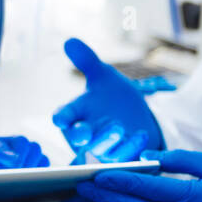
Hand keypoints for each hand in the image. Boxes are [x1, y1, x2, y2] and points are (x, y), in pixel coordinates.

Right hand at [52, 38, 163, 162]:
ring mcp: (103, 150)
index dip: (62, 117)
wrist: (138, 118)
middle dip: (82, 136)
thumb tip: (69, 40)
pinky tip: (141, 136)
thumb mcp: (104, 76)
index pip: (64, 116)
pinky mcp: (121, 161)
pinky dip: (132, 149)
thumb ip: (87, 60)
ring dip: (108, 142)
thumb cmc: (113, 97)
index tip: (60, 118)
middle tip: (85, 132)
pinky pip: (124, 159)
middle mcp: (86, 135)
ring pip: (102, 151)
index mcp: (76, 115)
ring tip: (119, 128)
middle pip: (79, 138)